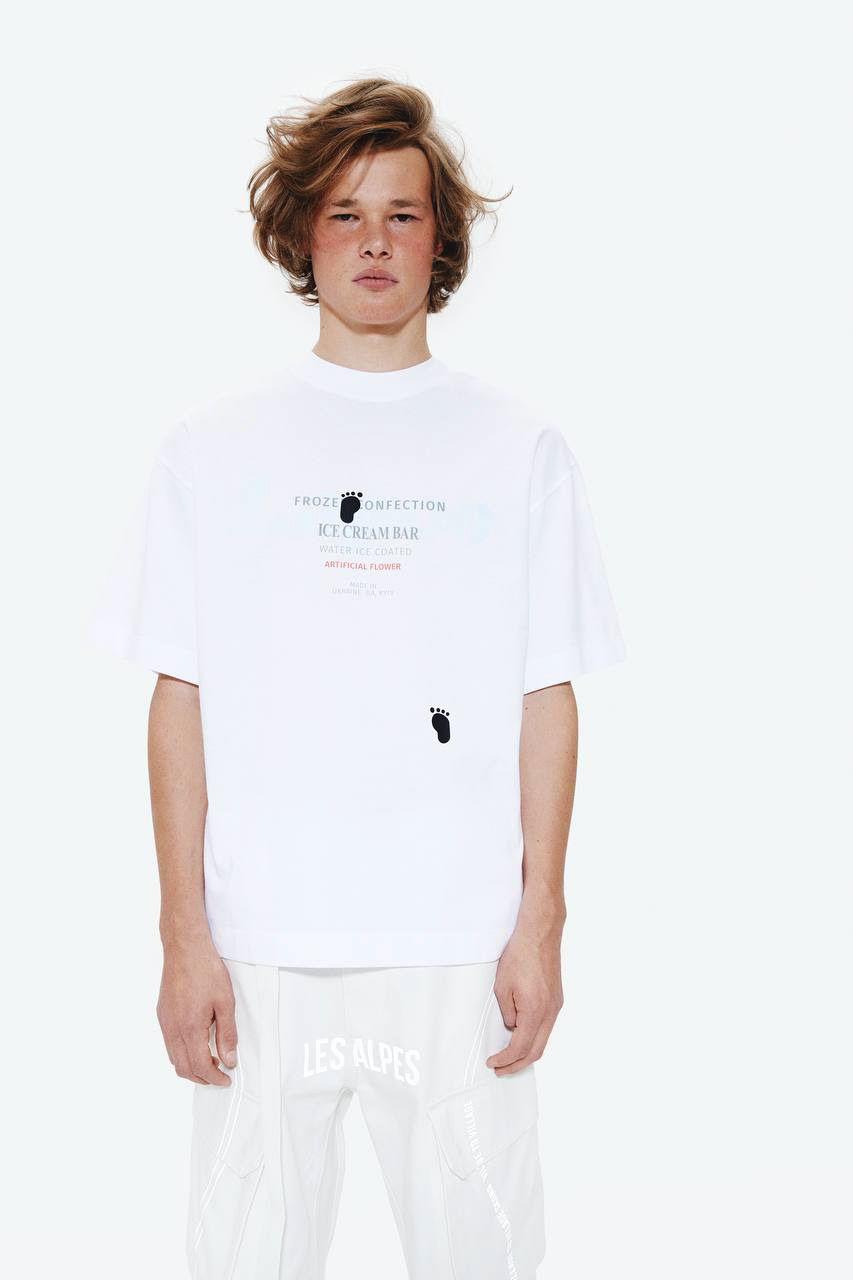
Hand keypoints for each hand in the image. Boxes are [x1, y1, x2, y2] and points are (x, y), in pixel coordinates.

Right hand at [156, 935, 237, 1085]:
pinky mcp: (162, 1014)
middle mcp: (172, 1029)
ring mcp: (165, 1022)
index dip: (214, 1078)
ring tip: (211, 1059)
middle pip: (183, 1068)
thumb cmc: (206, 970)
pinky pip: (169, 1044)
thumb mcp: (225, 1003)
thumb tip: (229, 1060)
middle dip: (202, 1077)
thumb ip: (227, 1034)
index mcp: (189, 1028)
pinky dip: (182, 1052)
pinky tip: (197, 1043)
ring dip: (191, 1066)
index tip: (226, 1078)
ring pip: (174, 1058)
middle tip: (220, 1073)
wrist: (185, 948)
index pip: (200, 1066)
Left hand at [486, 916, 563, 1075]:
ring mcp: (556, 1006)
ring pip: (544, 1040)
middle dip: (517, 1065)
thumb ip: (507, 1013)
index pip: (520, 1047)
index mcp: (535, 1012)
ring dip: (526, 1053)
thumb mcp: (502, 987)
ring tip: (509, 1058)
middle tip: (500, 1069)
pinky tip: (522, 1037)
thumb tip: (512, 1027)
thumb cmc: (520, 956)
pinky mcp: (557, 999)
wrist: (540, 934)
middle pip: (536, 1051)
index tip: (492, 1063)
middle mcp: (550, 1013)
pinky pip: (547, 1027)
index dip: (505, 1060)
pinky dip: (534, 1038)